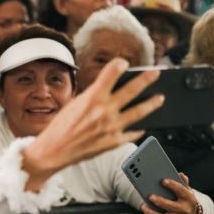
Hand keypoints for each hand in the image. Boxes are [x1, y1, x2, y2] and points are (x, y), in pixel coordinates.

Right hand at [23, 59, 161, 187]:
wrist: (54, 151)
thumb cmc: (61, 127)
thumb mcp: (75, 104)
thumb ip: (94, 96)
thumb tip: (111, 91)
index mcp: (92, 98)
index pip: (111, 73)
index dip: (119, 64)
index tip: (124, 63)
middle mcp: (104, 111)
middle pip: (132, 90)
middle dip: (146, 79)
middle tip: (156, 72)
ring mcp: (111, 127)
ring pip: (139, 112)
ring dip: (152, 103)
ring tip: (160, 98)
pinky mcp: (114, 142)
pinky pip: (133, 133)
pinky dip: (139, 128)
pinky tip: (143, 124)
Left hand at [140, 173, 198, 213]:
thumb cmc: (185, 199)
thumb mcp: (186, 190)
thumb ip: (183, 182)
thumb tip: (181, 174)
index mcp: (189, 198)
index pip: (181, 191)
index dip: (173, 185)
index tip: (163, 180)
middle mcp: (184, 209)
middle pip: (172, 206)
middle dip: (161, 201)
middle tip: (150, 196)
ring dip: (153, 213)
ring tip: (143, 206)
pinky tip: (145, 211)